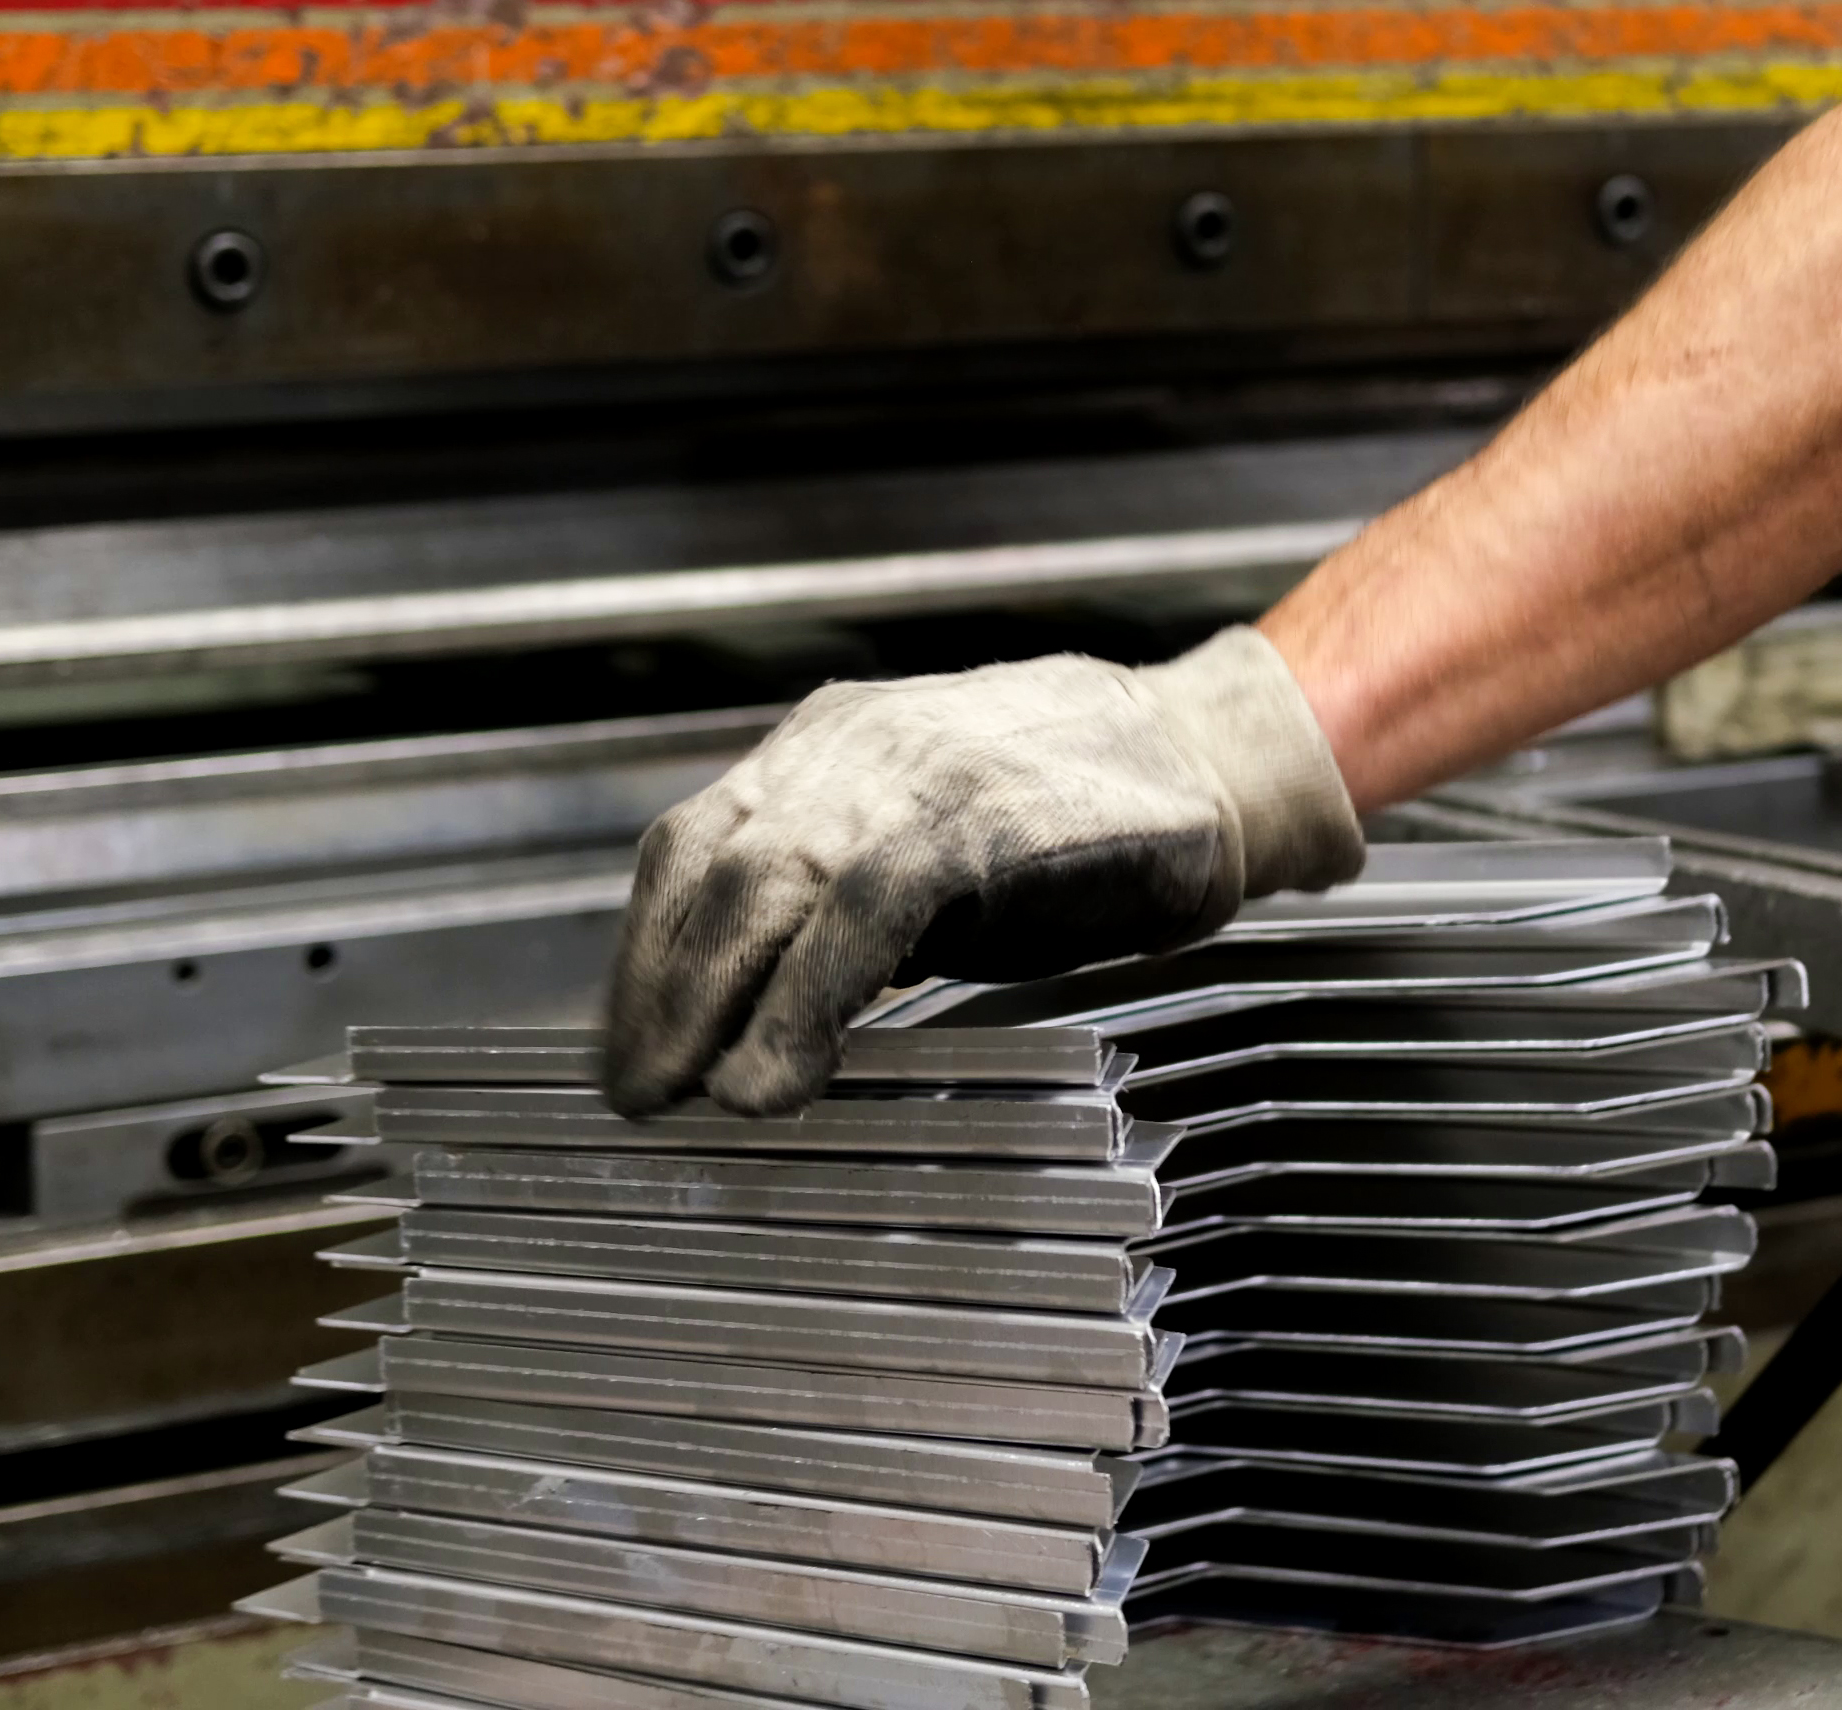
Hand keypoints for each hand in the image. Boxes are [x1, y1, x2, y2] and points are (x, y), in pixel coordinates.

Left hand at [599, 626, 1364, 1117]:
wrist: (1213, 758)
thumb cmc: (1077, 828)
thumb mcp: (934, 857)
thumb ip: (843, 908)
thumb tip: (746, 1014)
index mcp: (832, 747)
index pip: (694, 848)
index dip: (646, 956)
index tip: (628, 1046)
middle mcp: (856, 744)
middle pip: (714, 870)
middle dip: (661, 994)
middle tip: (638, 1094)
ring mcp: (919, 767)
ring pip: (770, 883)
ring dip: (713, 1005)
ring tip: (693, 1097)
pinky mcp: (984, 810)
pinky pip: (864, 909)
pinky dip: (804, 999)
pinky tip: (778, 1073)